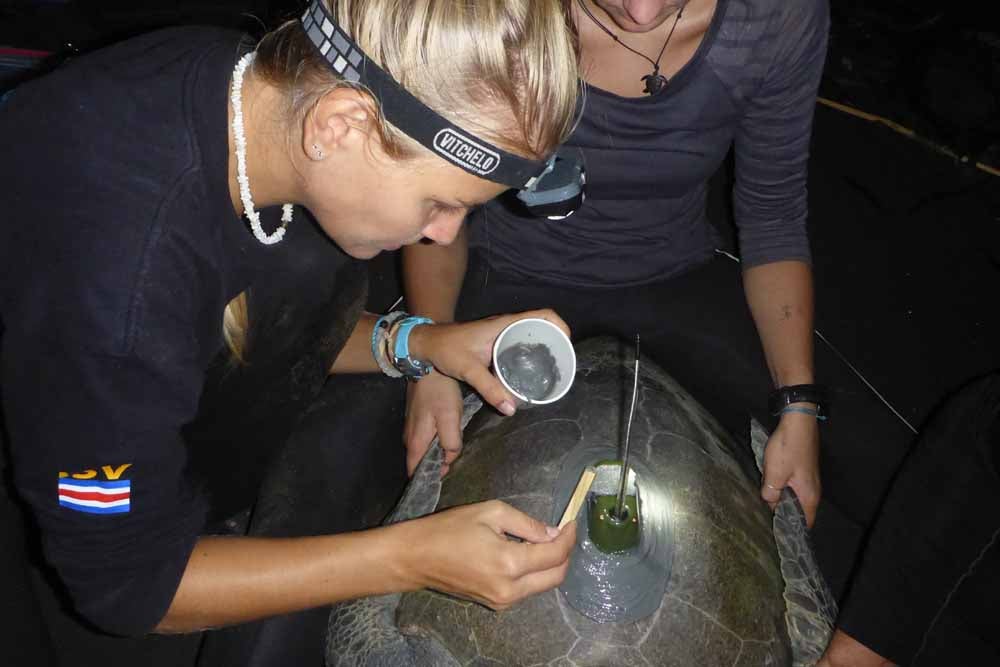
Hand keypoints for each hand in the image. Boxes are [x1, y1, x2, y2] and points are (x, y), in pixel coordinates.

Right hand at [397, 500, 576, 609]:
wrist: (417, 558)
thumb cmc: (450, 529)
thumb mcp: (491, 512)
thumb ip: (527, 524)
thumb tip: (553, 533)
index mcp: (510, 563)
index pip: (555, 554)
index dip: (569, 537)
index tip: (572, 522)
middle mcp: (510, 589)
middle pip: (556, 576)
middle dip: (565, 554)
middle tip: (562, 532)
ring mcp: (502, 601)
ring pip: (542, 585)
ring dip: (549, 565)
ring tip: (543, 540)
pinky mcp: (495, 605)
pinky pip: (526, 590)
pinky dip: (533, 573)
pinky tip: (525, 554)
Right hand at [404, 372, 463, 476]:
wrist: (427, 365)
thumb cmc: (439, 392)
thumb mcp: (450, 418)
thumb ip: (450, 442)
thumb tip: (449, 459)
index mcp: (415, 443)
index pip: (415, 473)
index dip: (429, 479)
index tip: (445, 480)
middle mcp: (410, 439)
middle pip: (421, 462)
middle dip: (436, 466)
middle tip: (456, 464)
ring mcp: (412, 427)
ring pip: (425, 449)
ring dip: (438, 452)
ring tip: (455, 450)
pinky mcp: (417, 418)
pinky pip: (426, 437)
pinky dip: (437, 440)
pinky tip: (449, 434)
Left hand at [409, 309, 570, 418]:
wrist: (427, 343)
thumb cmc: (446, 349)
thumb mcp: (468, 369)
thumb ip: (489, 389)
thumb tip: (512, 409)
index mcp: (504, 324)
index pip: (543, 315)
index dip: (561, 326)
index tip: (567, 345)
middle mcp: (506, 325)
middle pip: (542, 326)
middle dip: (556, 341)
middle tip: (562, 364)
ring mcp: (502, 332)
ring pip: (531, 336)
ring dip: (544, 348)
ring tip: (551, 370)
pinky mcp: (496, 341)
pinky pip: (520, 343)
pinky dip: (530, 354)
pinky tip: (530, 372)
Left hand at [760, 406, 820, 526]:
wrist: (798, 421)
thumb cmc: (788, 448)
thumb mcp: (775, 473)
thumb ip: (771, 493)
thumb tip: (769, 503)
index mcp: (809, 496)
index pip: (805, 522)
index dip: (793, 530)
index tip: (778, 535)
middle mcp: (813, 490)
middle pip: (799, 510)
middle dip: (784, 515)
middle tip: (767, 522)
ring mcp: (809, 479)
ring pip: (795, 497)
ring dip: (782, 501)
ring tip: (766, 507)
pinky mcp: (803, 470)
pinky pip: (793, 486)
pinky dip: (783, 489)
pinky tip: (770, 488)